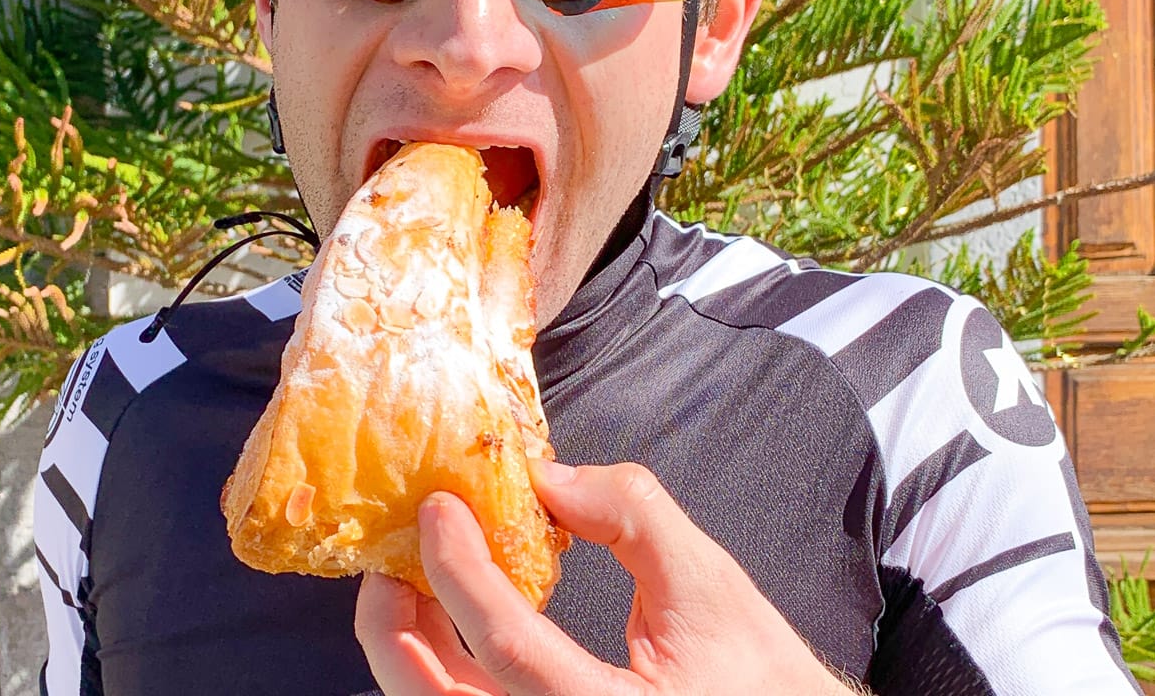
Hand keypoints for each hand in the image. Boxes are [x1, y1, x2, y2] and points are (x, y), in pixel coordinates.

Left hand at [355, 459, 856, 695]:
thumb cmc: (760, 680)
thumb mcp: (710, 586)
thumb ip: (632, 517)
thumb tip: (547, 479)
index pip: (504, 646)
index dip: (459, 570)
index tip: (439, 509)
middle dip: (394, 622)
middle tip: (396, 552)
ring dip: (410, 643)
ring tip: (416, 575)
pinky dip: (440, 667)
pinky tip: (446, 618)